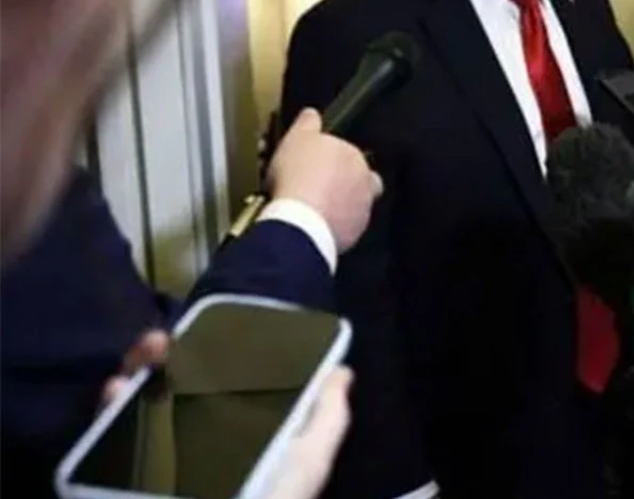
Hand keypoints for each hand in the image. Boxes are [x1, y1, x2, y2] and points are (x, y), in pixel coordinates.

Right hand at [102, 332, 351, 498]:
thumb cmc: (274, 496)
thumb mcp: (309, 460)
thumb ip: (327, 417)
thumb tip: (341, 372)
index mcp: (240, 434)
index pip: (222, 385)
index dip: (212, 355)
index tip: (206, 332)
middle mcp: (197, 441)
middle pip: (174, 387)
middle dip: (166, 357)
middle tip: (163, 343)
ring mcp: (160, 458)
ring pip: (139, 403)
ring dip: (137, 371)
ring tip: (145, 357)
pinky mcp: (127, 474)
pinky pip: (112, 436)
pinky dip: (111, 408)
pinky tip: (118, 391)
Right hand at [267, 109, 381, 253]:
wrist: (300, 219)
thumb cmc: (298, 177)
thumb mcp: (296, 138)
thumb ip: (308, 124)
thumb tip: (311, 114)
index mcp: (355, 158)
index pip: (351, 157)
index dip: (334, 162)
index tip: (317, 167)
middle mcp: (366, 185)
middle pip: (358, 183)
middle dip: (342, 186)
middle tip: (316, 189)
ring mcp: (361, 212)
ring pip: (354, 207)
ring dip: (338, 208)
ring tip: (312, 210)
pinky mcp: (353, 235)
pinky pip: (344, 229)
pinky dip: (332, 228)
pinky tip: (313, 226)